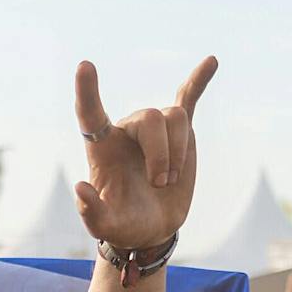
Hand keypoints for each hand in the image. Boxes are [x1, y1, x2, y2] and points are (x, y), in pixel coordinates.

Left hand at [72, 55, 216, 252]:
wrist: (150, 230)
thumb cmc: (122, 225)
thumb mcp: (104, 226)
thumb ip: (91, 212)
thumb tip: (80, 187)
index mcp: (103, 148)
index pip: (90, 114)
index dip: (88, 91)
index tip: (84, 66)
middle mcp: (127, 131)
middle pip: (150, 118)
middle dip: (161, 153)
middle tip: (159, 184)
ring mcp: (155, 131)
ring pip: (175, 118)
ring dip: (178, 151)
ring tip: (169, 180)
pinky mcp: (180, 134)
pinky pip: (189, 99)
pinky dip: (199, 81)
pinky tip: (211, 62)